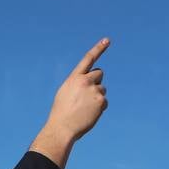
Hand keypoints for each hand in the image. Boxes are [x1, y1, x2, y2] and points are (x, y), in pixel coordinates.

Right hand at [31, 37, 110, 168]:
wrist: (62, 128)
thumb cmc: (61, 112)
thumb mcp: (66, 93)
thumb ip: (78, 84)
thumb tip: (93, 82)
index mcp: (74, 78)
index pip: (88, 59)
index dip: (98, 48)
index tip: (107, 40)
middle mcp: (85, 81)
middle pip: (99, 73)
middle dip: (96, 81)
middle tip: (87, 95)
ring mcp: (94, 90)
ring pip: (102, 89)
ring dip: (96, 97)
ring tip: (84, 108)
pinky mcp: (101, 101)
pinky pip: (105, 102)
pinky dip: (99, 108)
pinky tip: (89, 114)